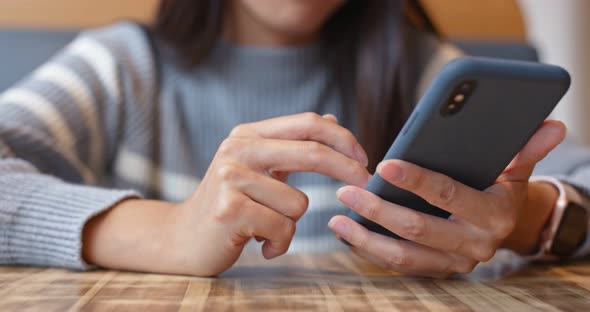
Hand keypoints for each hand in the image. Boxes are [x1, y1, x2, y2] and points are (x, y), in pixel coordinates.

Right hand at [84, 113, 369, 275]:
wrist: (182, 238)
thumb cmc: (229, 204)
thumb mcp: (258, 168)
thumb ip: (292, 145)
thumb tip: (332, 120)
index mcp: (248, 134)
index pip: (307, 123)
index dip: (342, 138)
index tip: (363, 158)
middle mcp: (237, 149)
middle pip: (311, 152)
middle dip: (346, 171)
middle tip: (365, 186)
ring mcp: (231, 178)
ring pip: (299, 203)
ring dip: (290, 224)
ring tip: (264, 228)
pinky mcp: (230, 210)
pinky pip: (283, 229)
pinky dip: (278, 244)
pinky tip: (258, 244)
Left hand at [328, 120, 565, 277]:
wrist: (504, 229)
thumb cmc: (500, 190)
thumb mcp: (515, 169)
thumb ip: (527, 148)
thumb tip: (553, 124)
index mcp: (492, 215)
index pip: (448, 195)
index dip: (416, 180)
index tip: (384, 165)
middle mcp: (473, 244)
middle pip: (418, 228)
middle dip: (379, 210)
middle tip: (347, 191)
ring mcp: (453, 263)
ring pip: (403, 256)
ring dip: (366, 237)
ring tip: (338, 217)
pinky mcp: (435, 271)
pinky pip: (398, 265)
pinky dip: (371, 250)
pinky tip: (348, 232)